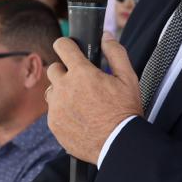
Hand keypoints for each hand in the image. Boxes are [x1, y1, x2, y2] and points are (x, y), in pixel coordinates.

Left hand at [46, 33, 142, 163]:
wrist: (119, 145)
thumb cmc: (125, 111)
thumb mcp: (128, 78)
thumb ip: (116, 53)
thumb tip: (106, 37)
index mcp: (81, 73)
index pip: (62, 46)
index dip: (66, 44)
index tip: (68, 48)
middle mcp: (64, 88)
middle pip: (54, 69)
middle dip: (65, 72)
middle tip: (81, 82)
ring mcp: (57, 107)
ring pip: (52, 91)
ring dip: (63, 92)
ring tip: (81, 103)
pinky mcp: (54, 124)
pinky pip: (53, 111)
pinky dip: (63, 112)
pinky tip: (79, 118)